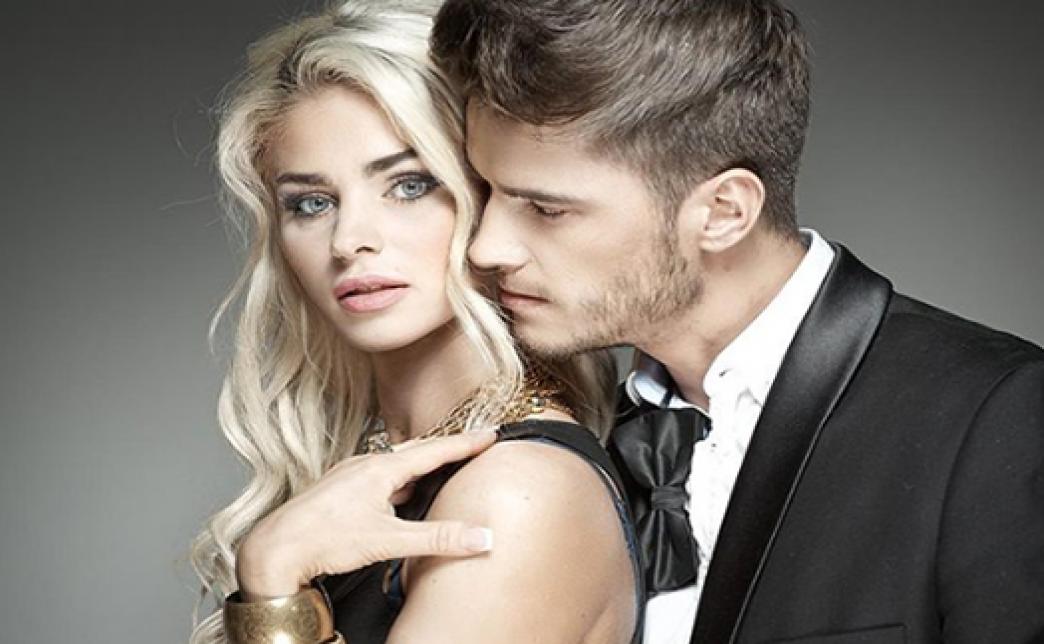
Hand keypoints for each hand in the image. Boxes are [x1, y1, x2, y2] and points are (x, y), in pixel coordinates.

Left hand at [235, 430, 497, 599]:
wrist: (275, 550)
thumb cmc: (325, 541)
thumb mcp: (388, 542)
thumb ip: (437, 539)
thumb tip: (483, 538)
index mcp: (381, 469)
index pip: (435, 450)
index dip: (465, 443)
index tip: (491, 432)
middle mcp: (365, 465)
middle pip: (416, 450)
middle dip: (447, 447)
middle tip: (473, 443)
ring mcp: (349, 475)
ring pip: (395, 463)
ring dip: (420, 462)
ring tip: (441, 465)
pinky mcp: (338, 490)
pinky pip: (378, 475)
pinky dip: (399, 478)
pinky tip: (398, 494)